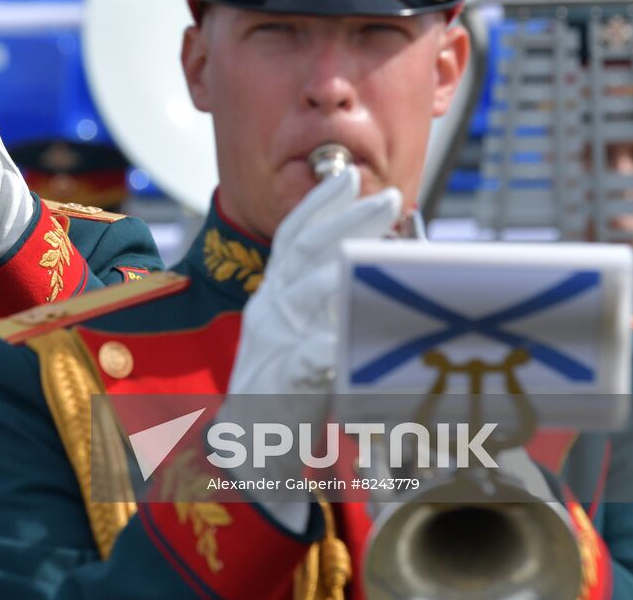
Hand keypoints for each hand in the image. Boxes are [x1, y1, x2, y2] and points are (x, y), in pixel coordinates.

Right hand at [217, 168, 399, 529]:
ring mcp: (274, 346)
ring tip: (378, 247)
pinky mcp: (285, 384)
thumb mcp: (304, 338)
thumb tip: (379, 273)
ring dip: (342, 268)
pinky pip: (311, 357)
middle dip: (344, 219)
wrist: (248, 457)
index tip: (346, 176)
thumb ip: (329, 306)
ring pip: (305, 295)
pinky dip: (332, 341)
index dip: (318, 204)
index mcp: (274, 298)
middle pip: (302, 252)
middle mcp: (270, 313)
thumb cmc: (287, 396)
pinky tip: (354, 329)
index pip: (291, 238)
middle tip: (385, 198)